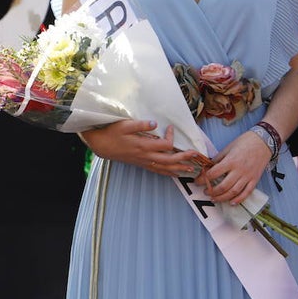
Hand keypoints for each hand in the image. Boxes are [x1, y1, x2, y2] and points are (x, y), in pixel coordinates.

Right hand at [80, 121, 199, 176]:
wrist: (102, 145)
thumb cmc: (113, 132)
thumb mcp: (125, 125)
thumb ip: (140, 125)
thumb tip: (155, 124)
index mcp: (143, 145)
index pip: (165, 145)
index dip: (171, 137)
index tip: (171, 128)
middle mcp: (146, 156)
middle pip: (169, 160)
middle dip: (183, 158)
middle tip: (196, 155)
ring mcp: (144, 161)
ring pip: (164, 168)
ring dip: (179, 169)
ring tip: (191, 170)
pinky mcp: (142, 164)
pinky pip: (157, 171)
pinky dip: (168, 173)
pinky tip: (175, 174)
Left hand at [199, 130, 270, 205]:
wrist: (264, 141)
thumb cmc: (245, 142)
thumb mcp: (228, 147)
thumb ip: (218, 158)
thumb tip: (208, 167)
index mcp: (231, 161)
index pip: (213, 173)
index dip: (203, 179)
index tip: (197, 181)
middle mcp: (239, 170)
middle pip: (223, 186)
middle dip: (212, 191)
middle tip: (206, 192)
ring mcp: (248, 176)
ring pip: (233, 192)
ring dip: (222, 198)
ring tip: (215, 198)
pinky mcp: (255, 180)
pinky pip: (246, 193)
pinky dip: (239, 200)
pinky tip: (231, 202)